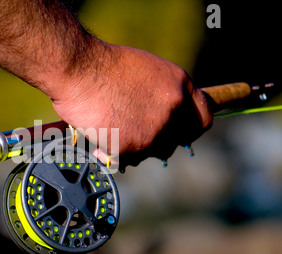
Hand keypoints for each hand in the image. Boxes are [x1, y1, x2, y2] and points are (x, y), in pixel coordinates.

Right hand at [51, 42, 212, 168]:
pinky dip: (110, 151)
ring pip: (147, 154)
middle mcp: (172, 110)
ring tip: (112, 128)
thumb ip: (163, 93)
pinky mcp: (129, 146)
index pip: (203, 119)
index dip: (190, 129)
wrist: (78, 69)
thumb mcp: (147, 69)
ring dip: (132, 147)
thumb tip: (166, 111)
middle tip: (135, 132)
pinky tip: (99, 134)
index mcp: (179, 86)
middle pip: (173, 143)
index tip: (181, 134)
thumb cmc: (104, 65)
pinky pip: (123, 159)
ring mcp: (152, 130)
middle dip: (155, 142)